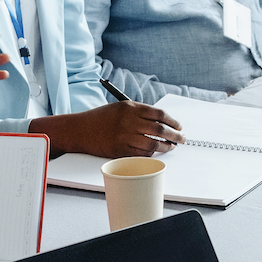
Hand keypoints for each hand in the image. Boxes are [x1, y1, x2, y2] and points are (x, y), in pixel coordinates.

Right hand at [30, 99, 182, 157]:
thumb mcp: (120, 108)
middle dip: (175, 135)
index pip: (159, 114)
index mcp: (130, 107)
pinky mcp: (120, 150)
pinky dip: (151, 154)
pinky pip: (142, 154)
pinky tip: (155, 152)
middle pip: (160, 129)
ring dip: (165, 147)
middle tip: (182, 139)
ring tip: (171, 147)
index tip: (179, 126)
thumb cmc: (100, 118)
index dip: (173, 121)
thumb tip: (161, 122)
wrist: (80, 130)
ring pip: (153, 144)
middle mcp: (129, 121)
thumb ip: (139, 113)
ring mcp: (124, 136)